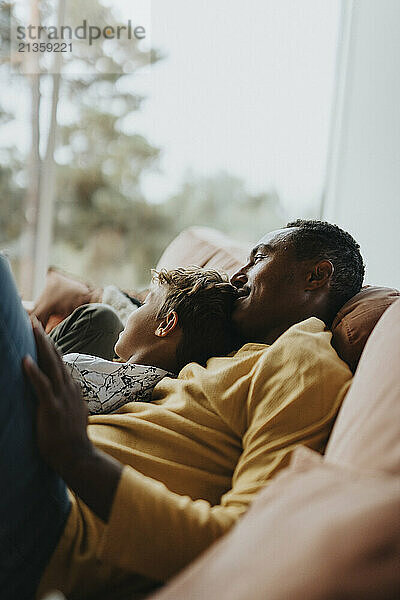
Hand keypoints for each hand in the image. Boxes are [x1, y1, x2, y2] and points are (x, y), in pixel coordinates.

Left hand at [23, 317, 122, 521]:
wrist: (77, 457)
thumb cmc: (71, 439)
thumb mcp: (72, 413)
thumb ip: (68, 400)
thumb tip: (67, 393)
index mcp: (70, 388)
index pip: (58, 362)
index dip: (48, 345)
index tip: (39, 331)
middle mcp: (67, 388)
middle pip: (54, 357)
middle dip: (43, 337)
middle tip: (33, 319)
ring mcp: (61, 397)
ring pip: (50, 365)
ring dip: (40, 345)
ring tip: (31, 328)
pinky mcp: (52, 408)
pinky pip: (42, 387)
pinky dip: (33, 372)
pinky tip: (24, 360)